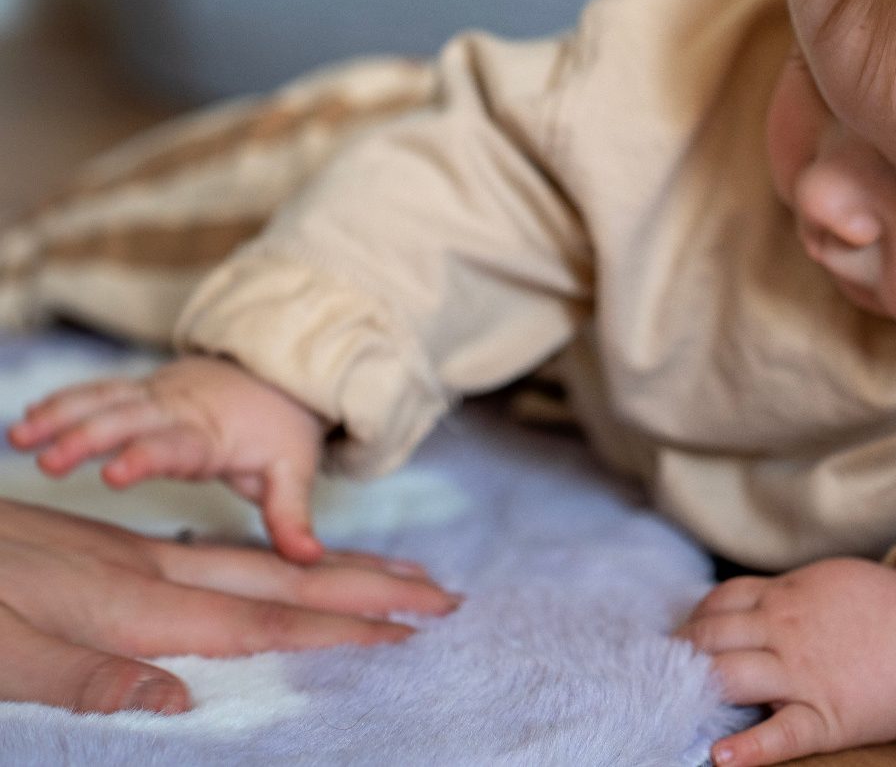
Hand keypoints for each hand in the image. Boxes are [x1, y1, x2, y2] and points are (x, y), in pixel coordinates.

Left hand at [0, 496, 458, 714]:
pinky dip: (276, 568)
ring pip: (261, 564)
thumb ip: (87, 676)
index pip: (263, 620)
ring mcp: (139, 559)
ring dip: (336, 571)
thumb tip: (184, 701)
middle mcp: (154, 573)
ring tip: (395, 575)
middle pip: (285, 580)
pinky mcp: (119, 558)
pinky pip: (225, 561)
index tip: (412, 632)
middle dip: (371, 587)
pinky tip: (281, 576)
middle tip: (444, 593)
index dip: (341, 627)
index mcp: (136, 604)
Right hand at [10, 356, 329, 562]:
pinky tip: (26, 417)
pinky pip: (98, 391)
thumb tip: (307, 558)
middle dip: (89, 436)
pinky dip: (63, 401)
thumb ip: (291, 514)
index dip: (146, 457)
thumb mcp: (292, 470)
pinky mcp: (139, 392)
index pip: (176, 446)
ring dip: (62, 414)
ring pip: (104, 400)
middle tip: (46, 460)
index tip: (113, 474)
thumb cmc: (278, 432)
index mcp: (212, 435)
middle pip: (130, 420)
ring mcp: (155, 397)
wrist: (276, 375)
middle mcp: (178, 411)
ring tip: (19, 435)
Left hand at [675, 558, 895, 765]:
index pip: (719, 602)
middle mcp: (783, 631)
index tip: (678, 635)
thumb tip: (739, 601)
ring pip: (733, 675)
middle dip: (682, 653)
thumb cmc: (879, 606)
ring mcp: (801, 673)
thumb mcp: (822, 580)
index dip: (693, 619)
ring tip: (674, 700)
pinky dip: (747, 747)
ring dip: (699, 687)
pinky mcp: (824, 715)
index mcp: (784, 596)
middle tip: (661, 669)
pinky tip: (719, 756)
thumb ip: (780, 590)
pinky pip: (779, 733)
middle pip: (713, 637)